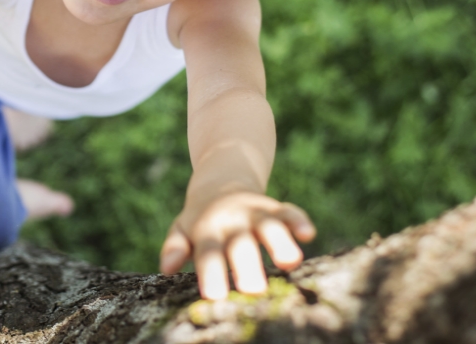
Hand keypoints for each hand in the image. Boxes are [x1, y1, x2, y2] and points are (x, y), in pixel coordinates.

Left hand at [159, 192, 315, 299]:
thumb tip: (167, 267)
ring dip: (279, 242)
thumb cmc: (200, 219)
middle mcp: (232, 221)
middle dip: (247, 266)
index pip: (208, 254)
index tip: (214, 295)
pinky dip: (299, 221)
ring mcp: (255, 213)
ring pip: (268, 226)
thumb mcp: (182, 228)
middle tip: (252, 290)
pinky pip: (289, 212)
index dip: (211, 273)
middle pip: (240, 245)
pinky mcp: (275, 208)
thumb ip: (175, 246)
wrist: (221, 179)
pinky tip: (308, 234)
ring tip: (290, 261)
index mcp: (206, 230)